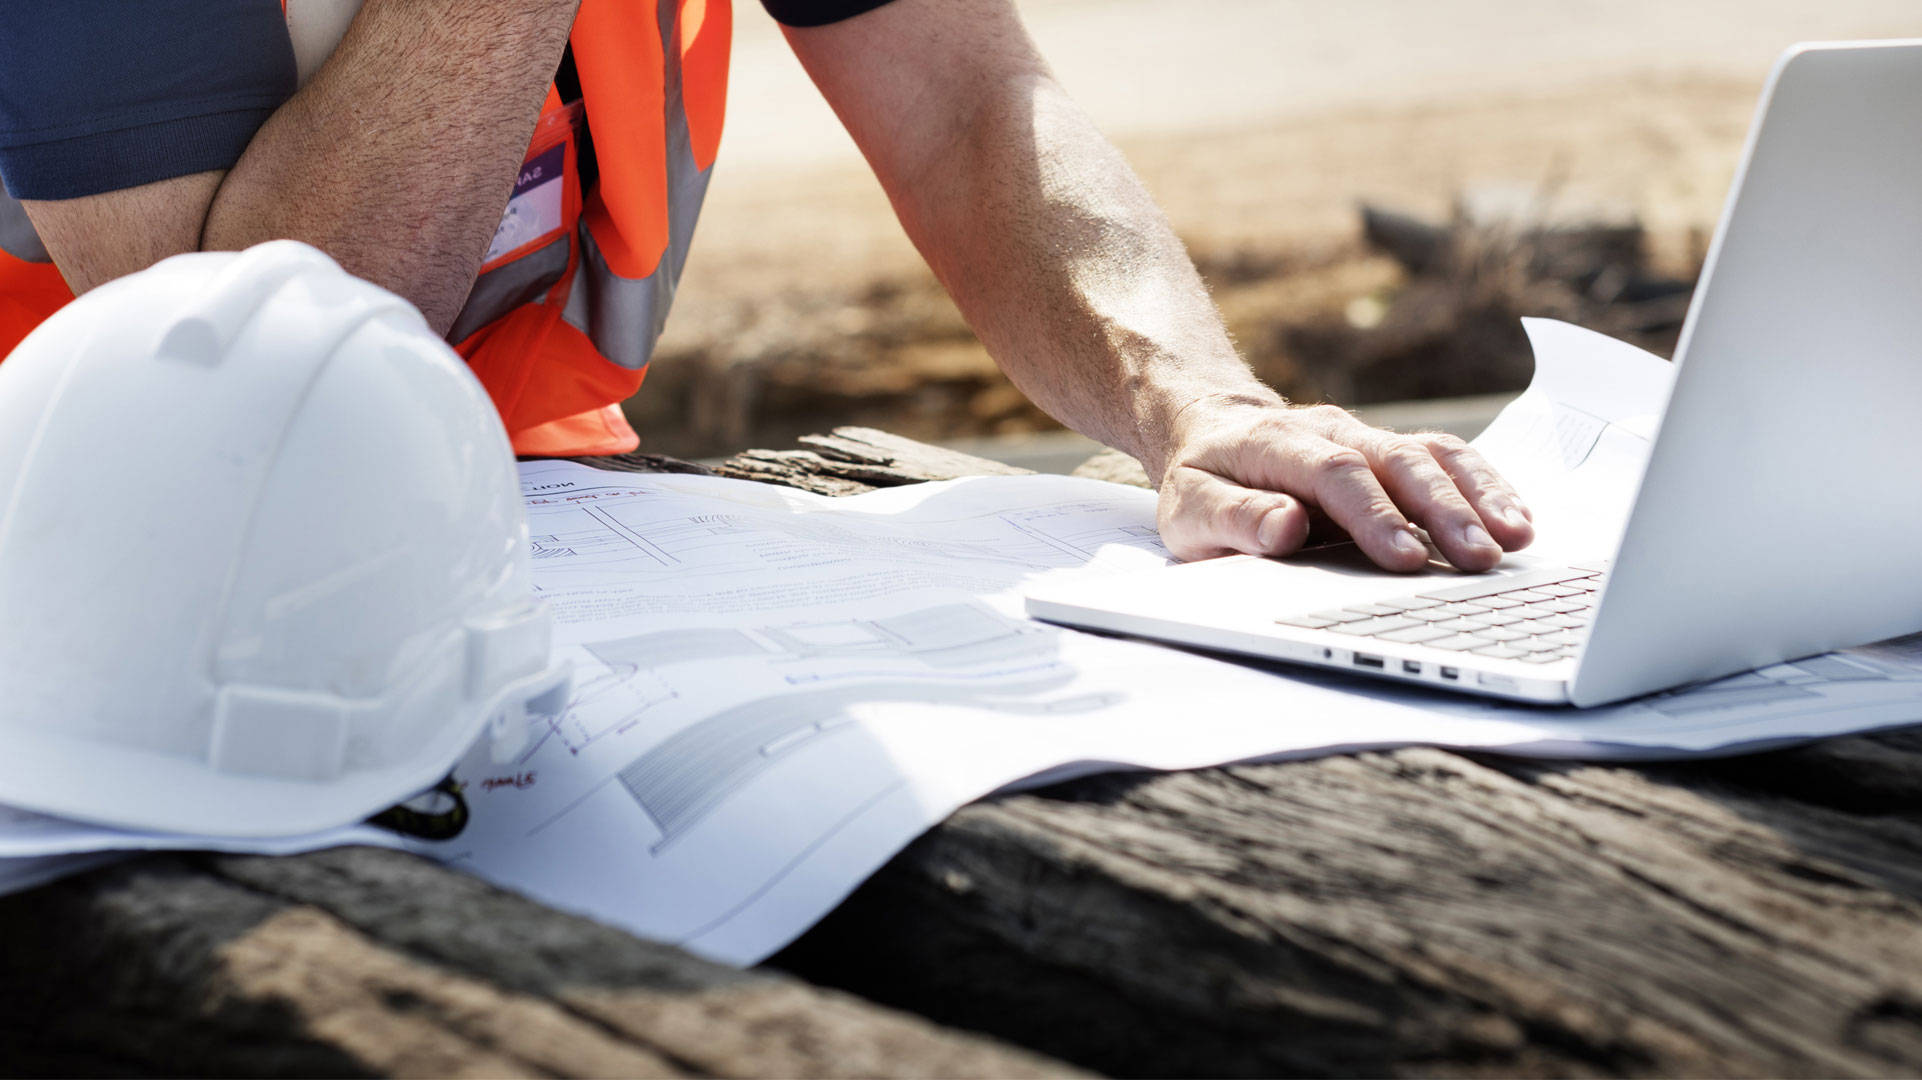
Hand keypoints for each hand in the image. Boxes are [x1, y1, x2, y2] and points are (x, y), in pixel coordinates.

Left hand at [1155, 396, 1534, 571]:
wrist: (1214, 428)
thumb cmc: (1204, 479)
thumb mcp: (1188, 507)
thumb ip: (1233, 519)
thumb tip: (1285, 528)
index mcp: (1277, 444)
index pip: (1335, 473)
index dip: (1374, 514)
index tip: (1404, 558)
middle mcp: (1333, 432)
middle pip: (1398, 462)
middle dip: (1444, 511)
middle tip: (1479, 558)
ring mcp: (1369, 438)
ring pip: (1434, 456)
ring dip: (1478, 496)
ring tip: (1515, 539)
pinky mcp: (1393, 452)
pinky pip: (1448, 460)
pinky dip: (1487, 487)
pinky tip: (1516, 520)